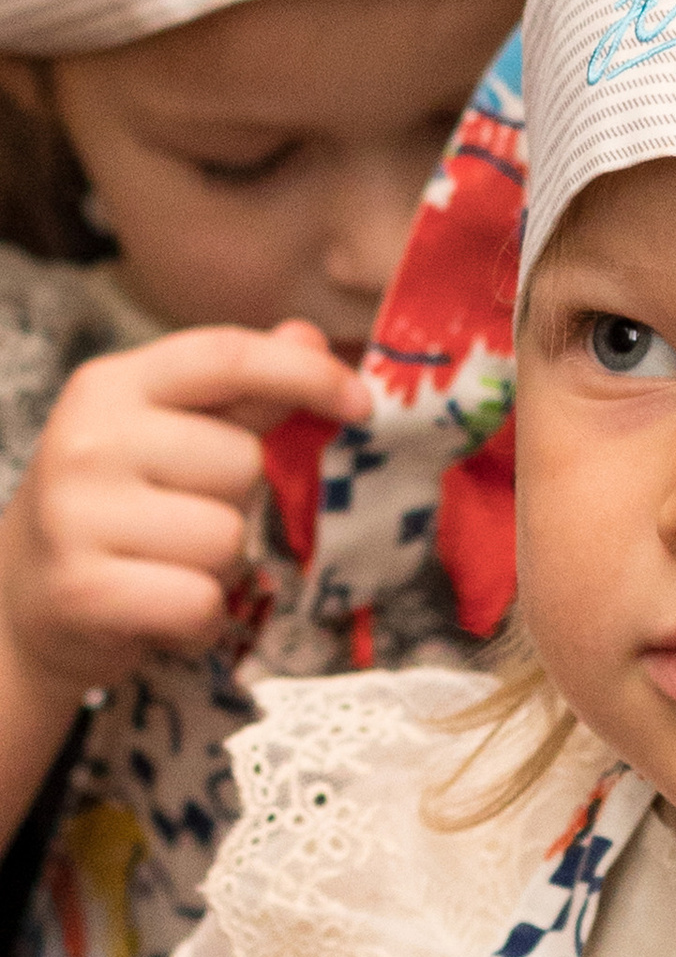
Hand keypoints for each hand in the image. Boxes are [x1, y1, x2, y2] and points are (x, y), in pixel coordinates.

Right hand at [0, 319, 369, 704]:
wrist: (18, 602)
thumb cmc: (112, 513)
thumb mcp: (161, 437)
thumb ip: (238, 393)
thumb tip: (306, 334)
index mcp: (109, 387)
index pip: (225, 357)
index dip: (304, 373)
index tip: (361, 404)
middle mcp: (87, 440)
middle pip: (241, 463)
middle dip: (231, 503)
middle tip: (173, 523)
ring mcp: (78, 514)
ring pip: (228, 539)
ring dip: (215, 571)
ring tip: (160, 568)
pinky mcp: (85, 590)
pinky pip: (203, 603)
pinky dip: (197, 621)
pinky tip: (154, 612)